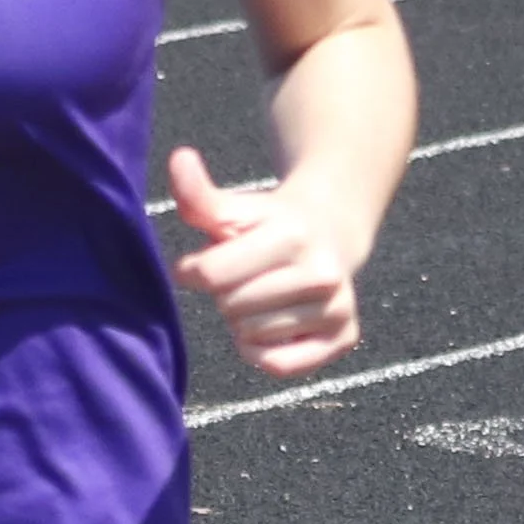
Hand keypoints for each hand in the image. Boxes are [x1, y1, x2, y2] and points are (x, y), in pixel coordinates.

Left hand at [168, 145, 359, 377]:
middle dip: (224, 295)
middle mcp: (323, 273)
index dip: (194, 271)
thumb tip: (179, 158)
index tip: (199, 265)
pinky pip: (279, 365)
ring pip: (251, 337)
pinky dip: (262, 352)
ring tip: (261, 296)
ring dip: (242, 323)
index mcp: (292, 235)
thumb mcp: (233, 208)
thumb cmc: (268, 225)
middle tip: (243, 278)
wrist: (331, 232)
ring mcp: (337, 307)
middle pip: (230, 308)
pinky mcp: (344, 338)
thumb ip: (198, 194)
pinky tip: (270, 327)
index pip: (211, 274)